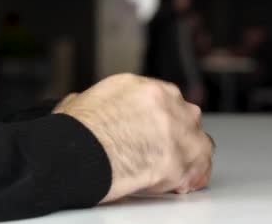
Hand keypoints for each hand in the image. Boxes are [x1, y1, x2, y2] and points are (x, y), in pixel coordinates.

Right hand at [54, 74, 213, 201]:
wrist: (72, 153)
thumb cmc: (73, 132)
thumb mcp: (84, 100)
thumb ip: (101, 101)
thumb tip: (85, 103)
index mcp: (146, 88)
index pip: (170, 102)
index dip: (166, 122)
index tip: (160, 134)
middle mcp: (167, 102)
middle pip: (187, 119)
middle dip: (179, 137)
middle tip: (164, 154)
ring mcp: (176, 130)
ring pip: (199, 143)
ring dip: (188, 158)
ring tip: (172, 172)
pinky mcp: (177, 160)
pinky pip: (197, 170)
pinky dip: (190, 178)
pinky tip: (178, 184)